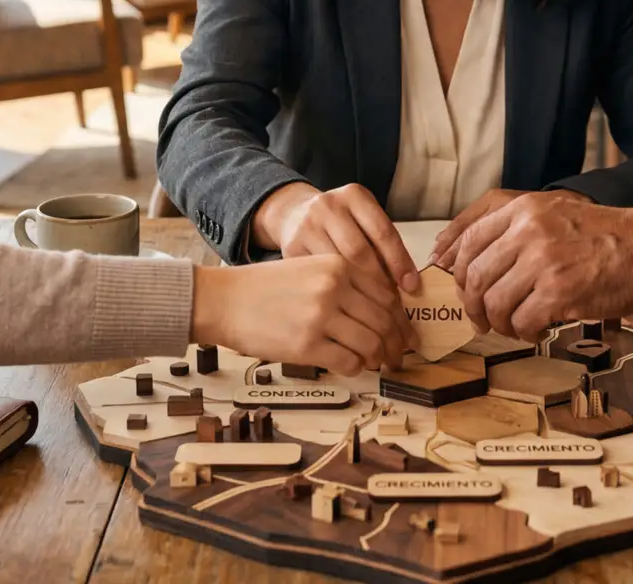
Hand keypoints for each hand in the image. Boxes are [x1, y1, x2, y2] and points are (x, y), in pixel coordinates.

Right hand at [190, 256, 410, 374]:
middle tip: (399, 355)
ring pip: (371, 344)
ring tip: (379, 364)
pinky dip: (357, 368)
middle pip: (383, 321)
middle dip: (396, 343)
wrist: (226, 300)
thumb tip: (384, 314)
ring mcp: (320, 317)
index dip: (401, 319)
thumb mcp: (311, 269)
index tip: (406, 333)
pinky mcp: (307, 345)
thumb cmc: (267, 287)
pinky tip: (354, 367)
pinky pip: (348, 362)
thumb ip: (346, 285)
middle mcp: (333, 288)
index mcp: (338, 265)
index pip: (387, 295)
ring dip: (379, 358)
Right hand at [252, 182, 419, 292]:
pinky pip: (318, 277)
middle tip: (394, 305)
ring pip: (338, 267)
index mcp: (354, 195)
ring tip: (374, 309)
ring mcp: (306, 227)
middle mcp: (328, 206)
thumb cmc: (340, 223)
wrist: (293, 215)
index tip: (411, 286)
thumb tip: (408, 283)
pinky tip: (348, 307)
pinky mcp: (290, 249)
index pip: (383, 231)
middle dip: (380, 281)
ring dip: (358, 292)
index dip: (399, 261)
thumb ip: (382, 244)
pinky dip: (335, 295)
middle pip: (360, 251)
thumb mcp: (362, 220)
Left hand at [445, 193, 632, 341]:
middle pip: (474, 276)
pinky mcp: (558, 293)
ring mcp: (542, 263)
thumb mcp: (554, 213)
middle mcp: (527, 232)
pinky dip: (523, 333)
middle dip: (472, 305)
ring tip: (512, 327)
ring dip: (498, 323)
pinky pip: (521, 322)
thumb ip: (515, 228)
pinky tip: (535, 331)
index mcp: (523, 210)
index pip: (469, 240)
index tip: (457, 288)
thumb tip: (470, 258)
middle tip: (481, 319)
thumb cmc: (604, 235)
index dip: (455, 270)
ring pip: (494, 303)